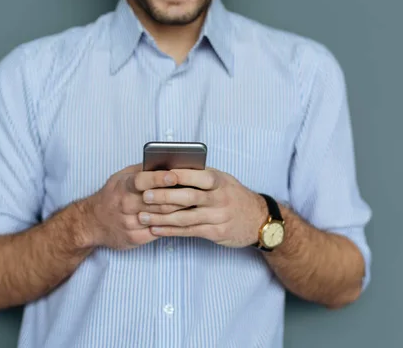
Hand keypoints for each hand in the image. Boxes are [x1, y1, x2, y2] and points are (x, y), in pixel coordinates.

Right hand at [84, 164, 186, 249]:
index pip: (142, 181)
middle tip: (198, 191)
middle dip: (179, 197)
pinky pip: (159, 231)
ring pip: (161, 217)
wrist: (92, 222)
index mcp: (124, 186)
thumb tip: (168, 160)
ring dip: (180, 210)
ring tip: (196, 204)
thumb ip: (143, 170)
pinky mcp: (135, 238)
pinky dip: (173, 225)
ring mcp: (130, 223)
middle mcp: (126, 204)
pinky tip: (186, 219)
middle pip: (157, 202)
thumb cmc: (113, 195)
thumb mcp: (122, 177)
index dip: (159, 179)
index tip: (174, 176)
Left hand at [137, 168, 267, 247]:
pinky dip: (170, 231)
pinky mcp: (216, 233)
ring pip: (186, 217)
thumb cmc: (234, 195)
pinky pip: (189, 232)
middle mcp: (219, 199)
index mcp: (220, 181)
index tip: (158, 175)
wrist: (258, 219)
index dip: (178, 176)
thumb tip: (171, 170)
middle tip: (145, 196)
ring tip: (143, 216)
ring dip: (162, 217)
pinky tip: (156, 229)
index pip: (198, 176)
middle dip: (164, 197)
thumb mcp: (223, 180)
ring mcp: (218, 217)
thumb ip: (201, 176)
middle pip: (189, 197)